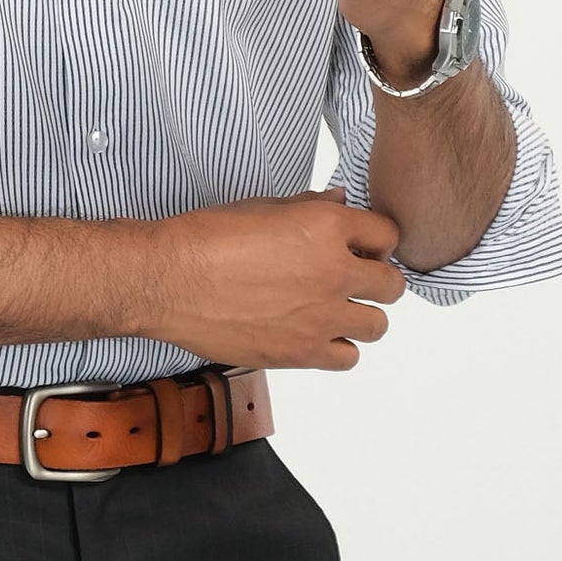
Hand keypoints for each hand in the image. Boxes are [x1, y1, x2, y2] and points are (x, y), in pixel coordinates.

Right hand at [141, 185, 405, 370]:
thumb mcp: (263, 206)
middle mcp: (334, 272)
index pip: (387, 234)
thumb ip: (311, 206)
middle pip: (392, 285)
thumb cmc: (207, 238)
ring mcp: (322, 317)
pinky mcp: (302, 353)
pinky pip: (348, 358)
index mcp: (326, 227)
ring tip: (335, 309)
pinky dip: (339, 348)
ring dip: (362, 315)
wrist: (169, 280)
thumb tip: (341, 202)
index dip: (375, 240)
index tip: (363, 246)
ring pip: (378, 325)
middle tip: (353, 278)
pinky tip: (317, 334)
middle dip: (376, 279)